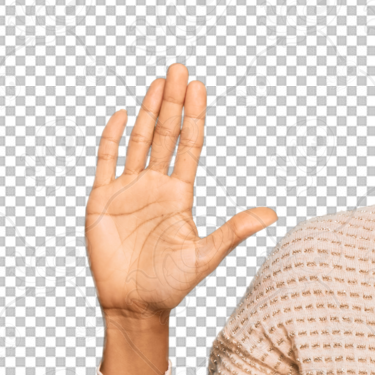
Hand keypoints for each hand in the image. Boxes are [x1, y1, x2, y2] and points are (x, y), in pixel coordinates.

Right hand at [85, 62, 276, 319]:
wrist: (135, 305)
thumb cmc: (171, 285)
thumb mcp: (206, 255)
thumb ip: (234, 231)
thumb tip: (273, 214)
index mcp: (180, 195)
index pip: (190, 146)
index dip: (194, 117)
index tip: (199, 87)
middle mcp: (155, 187)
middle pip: (166, 135)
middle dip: (173, 102)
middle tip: (180, 68)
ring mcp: (128, 190)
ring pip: (139, 141)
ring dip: (148, 111)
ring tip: (158, 81)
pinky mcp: (102, 200)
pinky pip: (106, 161)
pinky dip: (113, 138)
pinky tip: (123, 114)